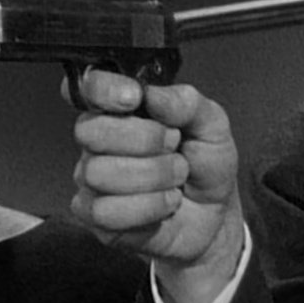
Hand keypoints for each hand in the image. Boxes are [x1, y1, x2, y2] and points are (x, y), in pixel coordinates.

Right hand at [68, 69, 244, 302]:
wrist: (214, 213)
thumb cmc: (206, 165)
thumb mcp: (212, 125)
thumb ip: (186, 102)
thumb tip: (153, 94)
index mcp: (121, 108)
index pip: (89, 86)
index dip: (103, 89)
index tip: (134, 98)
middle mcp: (99, 140)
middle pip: (90, 131)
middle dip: (144, 140)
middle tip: (174, 146)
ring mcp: (91, 179)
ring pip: (99, 173)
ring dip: (153, 177)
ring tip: (175, 179)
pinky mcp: (94, 216)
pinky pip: (105, 211)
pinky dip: (147, 208)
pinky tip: (164, 204)